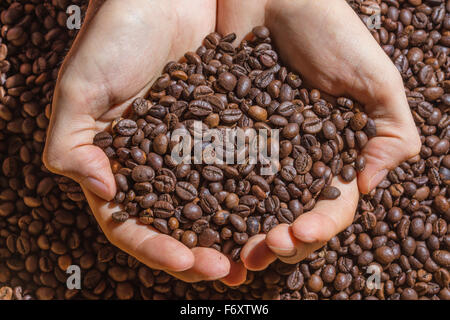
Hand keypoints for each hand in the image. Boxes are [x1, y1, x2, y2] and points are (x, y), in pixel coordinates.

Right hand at [43, 0, 236, 281]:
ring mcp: (192, 150)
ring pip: (214, 204)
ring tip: (261, 253)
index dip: (156, 247)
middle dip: (201, 251)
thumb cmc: (113, 35)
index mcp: (118, 166)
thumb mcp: (80, 89)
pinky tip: (278, 208)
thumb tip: (103, 191)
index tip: (186, 260)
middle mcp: (157, 166)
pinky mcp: (225, 129)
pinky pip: (242, 165)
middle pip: (177, 224)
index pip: (131, 223)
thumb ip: (73, 144)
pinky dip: (258, 190)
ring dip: (235, 232)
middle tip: (230, 270)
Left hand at [218, 0, 420, 263]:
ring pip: (251, 205)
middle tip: (265, 249)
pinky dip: (211, 199)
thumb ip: (389, 133)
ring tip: (235, 252)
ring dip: (245, 233)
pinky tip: (202, 219)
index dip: (319, 226)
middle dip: (281, 239)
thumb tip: (369, 186)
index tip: (300, 233)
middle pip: (289, 214)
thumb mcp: (375, 80)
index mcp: (333, 155)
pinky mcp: (224, 134)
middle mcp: (295, 160)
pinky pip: (215, 172)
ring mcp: (257, 150)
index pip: (330, 204)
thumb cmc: (330, 32)